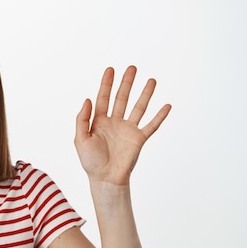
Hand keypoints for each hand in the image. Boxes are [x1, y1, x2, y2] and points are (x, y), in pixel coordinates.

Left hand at [74, 66, 170, 184]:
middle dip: (126, 83)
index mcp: (99, 122)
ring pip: (138, 108)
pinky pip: (151, 125)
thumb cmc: (90, 161)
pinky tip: (166, 105)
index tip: (110, 69)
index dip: (106, 84)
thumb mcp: (80, 139)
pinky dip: (159, 116)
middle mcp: (114, 123)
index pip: (103, 98)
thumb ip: (82, 119)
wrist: (105, 179)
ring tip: (151, 80)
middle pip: (122, 98)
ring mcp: (128, 130)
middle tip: (132, 68)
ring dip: (145, 94)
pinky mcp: (138, 139)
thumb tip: (87, 100)